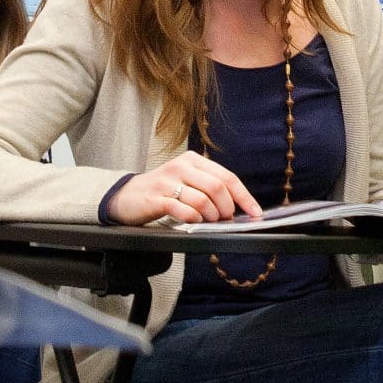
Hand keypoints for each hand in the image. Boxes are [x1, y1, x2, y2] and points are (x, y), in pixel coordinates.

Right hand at [108, 152, 262, 224]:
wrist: (127, 196)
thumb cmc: (163, 191)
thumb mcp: (186, 180)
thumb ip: (208, 187)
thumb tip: (237, 206)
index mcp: (193, 160)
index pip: (227, 177)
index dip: (244, 197)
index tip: (255, 213)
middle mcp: (181, 166)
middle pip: (217, 188)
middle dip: (227, 208)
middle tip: (225, 220)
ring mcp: (167, 182)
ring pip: (202, 200)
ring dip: (211, 216)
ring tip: (208, 222)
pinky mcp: (156, 198)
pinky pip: (182, 210)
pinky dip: (193, 219)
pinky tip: (193, 222)